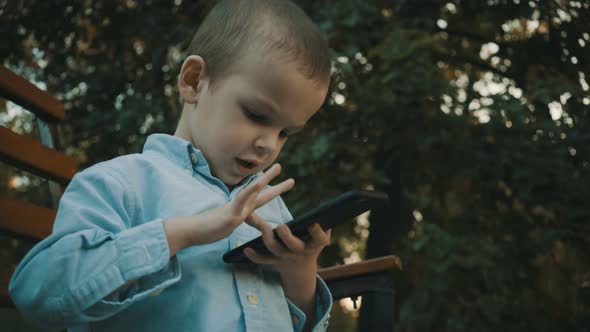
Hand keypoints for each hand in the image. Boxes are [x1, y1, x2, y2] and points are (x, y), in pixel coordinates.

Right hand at [163, 164, 293, 254]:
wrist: (191, 230)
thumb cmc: (207, 228)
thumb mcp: (227, 225)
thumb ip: (235, 219)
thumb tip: (239, 216)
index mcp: (242, 209)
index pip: (260, 199)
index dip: (273, 192)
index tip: (285, 184)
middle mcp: (240, 206)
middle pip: (262, 193)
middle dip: (277, 185)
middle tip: (290, 176)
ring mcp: (236, 209)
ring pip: (253, 191)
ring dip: (266, 179)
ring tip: (278, 168)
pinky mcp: (230, 215)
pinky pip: (241, 201)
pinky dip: (250, 191)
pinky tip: (258, 184)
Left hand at [242, 219, 330, 273]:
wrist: (301, 268)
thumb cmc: (311, 242)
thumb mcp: (319, 235)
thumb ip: (321, 223)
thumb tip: (325, 207)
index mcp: (316, 244)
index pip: (319, 239)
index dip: (317, 232)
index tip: (313, 223)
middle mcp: (301, 251)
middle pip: (294, 245)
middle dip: (287, 237)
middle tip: (281, 226)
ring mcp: (287, 257)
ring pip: (276, 249)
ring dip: (268, 239)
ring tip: (262, 228)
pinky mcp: (275, 261)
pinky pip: (264, 260)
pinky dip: (254, 256)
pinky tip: (246, 249)